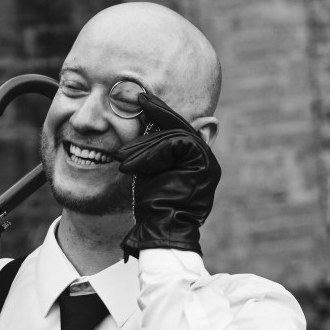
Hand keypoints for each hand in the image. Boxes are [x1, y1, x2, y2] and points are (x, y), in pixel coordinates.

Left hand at [116, 93, 220, 258]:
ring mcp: (207, 161)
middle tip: (135, 102)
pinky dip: (151, 154)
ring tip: (122, 159)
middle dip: (153, 119)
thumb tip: (148, 124)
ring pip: (174, 136)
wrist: (161, 231)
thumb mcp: (150, 174)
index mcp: (196, 161)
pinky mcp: (202, 162)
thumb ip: (154, 152)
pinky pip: (174, 144)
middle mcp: (206, 159)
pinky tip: (133, 165)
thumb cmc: (153, 208)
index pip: (179, 130)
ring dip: (144, 148)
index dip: (161, 113)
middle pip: (177, 129)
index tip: (142, 98)